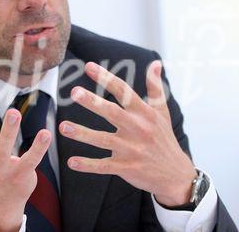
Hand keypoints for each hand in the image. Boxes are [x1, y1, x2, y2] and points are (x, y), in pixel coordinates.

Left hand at [59, 61, 196, 206]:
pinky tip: (71, 162)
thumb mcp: (162, 113)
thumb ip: (155, 88)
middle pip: (112, 112)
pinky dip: (88, 165)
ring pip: (103, 140)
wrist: (176, 175)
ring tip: (63, 127)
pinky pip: (104, 166)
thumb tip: (155, 63)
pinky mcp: (127, 168)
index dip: (106, 78)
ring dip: (82, 134)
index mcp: (144, 113)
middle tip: (74, 92)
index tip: (89, 66)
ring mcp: (132, 150)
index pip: (124, 91)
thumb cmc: (164, 139)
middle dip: (93, 102)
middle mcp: (138, 129)